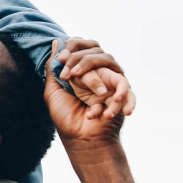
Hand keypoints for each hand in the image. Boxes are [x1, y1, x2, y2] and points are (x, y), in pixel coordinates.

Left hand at [44, 40, 140, 182]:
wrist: (79, 141)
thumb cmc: (66, 117)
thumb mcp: (53, 90)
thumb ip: (53, 67)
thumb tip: (55, 42)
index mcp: (83, 71)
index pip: (84, 47)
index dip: (73, 47)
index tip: (60, 60)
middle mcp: (99, 75)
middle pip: (98, 53)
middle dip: (81, 61)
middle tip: (68, 77)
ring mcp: (112, 85)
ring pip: (113, 65)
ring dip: (96, 78)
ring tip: (86, 96)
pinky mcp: (123, 98)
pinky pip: (129, 91)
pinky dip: (120, 99)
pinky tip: (104, 112)